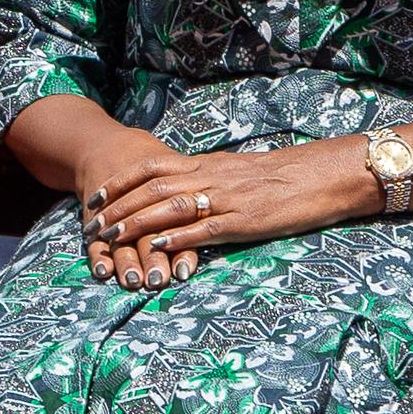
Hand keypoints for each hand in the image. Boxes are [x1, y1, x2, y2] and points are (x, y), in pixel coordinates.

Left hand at [81, 140, 364, 288]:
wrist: (320, 176)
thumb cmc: (280, 175)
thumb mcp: (235, 169)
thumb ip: (206, 176)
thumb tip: (180, 184)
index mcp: (206, 165)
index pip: (152, 168)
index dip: (121, 182)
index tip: (97, 195)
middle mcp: (210, 178)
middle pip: (151, 190)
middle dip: (118, 207)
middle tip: (92, 225)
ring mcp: (225, 200)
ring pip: (170, 208)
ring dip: (137, 224)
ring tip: (112, 237)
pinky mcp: (243, 221)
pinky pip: (205, 229)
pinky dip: (179, 239)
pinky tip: (158, 248)